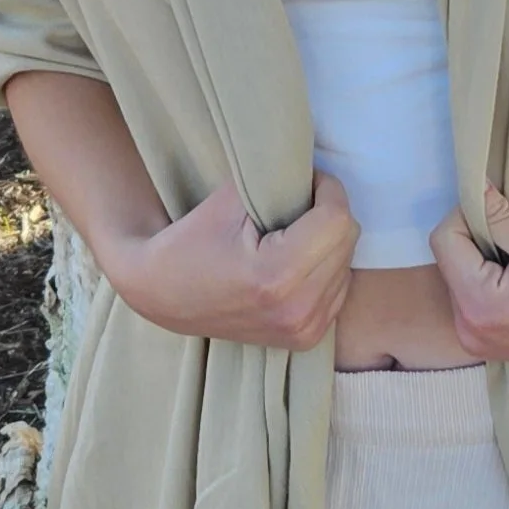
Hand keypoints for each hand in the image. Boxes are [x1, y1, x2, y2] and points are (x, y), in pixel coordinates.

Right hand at [108, 169, 357, 349]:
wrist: (160, 293)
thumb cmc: (190, 240)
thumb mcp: (229, 200)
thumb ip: (280, 182)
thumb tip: (318, 170)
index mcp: (276, 277)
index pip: (337, 219)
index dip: (325, 188)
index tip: (304, 180)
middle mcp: (297, 311)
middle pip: (347, 239)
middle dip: (327, 213)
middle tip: (295, 204)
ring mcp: (303, 330)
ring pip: (347, 263)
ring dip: (327, 241)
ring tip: (290, 236)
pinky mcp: (306, 339)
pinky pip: (339, 287)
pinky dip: (324, 267)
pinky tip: (294, 262)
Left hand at [428, 184, 508, 368]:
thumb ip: (502, 218)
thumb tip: (472, 188)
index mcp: (479, 307)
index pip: (444, 238)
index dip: (471, 213)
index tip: (508, 211)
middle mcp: (468, 331)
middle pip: (449, 259)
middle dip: (477, 237)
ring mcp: (479, 343)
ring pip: (460, 276)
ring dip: (484, 257)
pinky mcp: (492, 345)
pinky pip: (474, 297)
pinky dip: (492, 279)